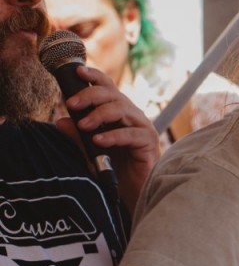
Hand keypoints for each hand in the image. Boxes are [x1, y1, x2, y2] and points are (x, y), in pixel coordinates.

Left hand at [55, 64, 160, 212]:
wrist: (134, 194)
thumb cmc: (115, 171)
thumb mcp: (91, 151)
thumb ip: (78, 136)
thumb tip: (61, 121)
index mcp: (120, 114)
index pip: (108, 88)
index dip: (94, 77)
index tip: (77, 71)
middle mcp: (133, 117)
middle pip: (113, 95)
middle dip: (90, 95)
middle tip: (71, 103)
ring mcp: (143, 129)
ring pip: (122, 109)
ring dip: (99, 114)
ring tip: (83, 126)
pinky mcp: (149, 144)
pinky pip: (130, 134)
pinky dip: (112, 136)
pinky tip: (98, 141)